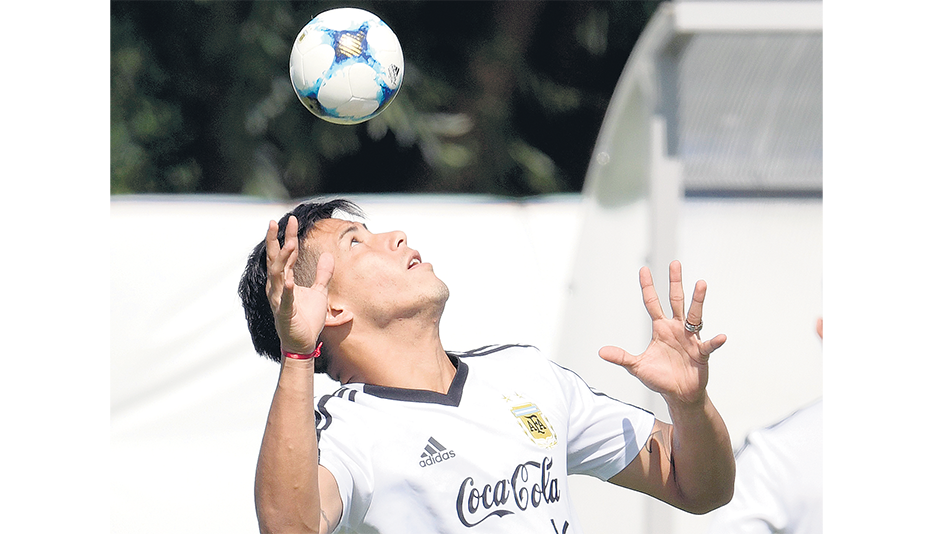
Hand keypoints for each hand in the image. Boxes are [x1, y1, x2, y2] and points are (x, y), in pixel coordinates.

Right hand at [265, 216, 333, 355]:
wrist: (303, 343)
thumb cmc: (308, 318)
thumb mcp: (319, 292)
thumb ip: (323, 274)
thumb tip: (328, 255)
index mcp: (286, 280)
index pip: (287, 254)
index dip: (289, 237)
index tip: (292, 220)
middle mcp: (278, 287)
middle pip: (275, 259)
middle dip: (275, 241)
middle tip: (274, 222)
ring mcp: (279, 299)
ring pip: (277, 275)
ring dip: (282, 260)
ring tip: (289, 245)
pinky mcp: (285, 313)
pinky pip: (284, 300)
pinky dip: (286, 290)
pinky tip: (289, 281)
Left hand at [599, 261, 725, 407]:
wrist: (679, 394)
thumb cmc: (660, 378)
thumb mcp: (637, 367)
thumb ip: (621, 357)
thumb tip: (601, 352)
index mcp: (661, 329)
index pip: (652, 303)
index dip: (647, 287)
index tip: (643, 269)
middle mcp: (676, 329)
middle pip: (675, 301)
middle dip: (675, 283)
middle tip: (674, 263)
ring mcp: (690, 339)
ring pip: (694, 315)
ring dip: (697, 300)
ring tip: (701, 284)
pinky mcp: (701, 353)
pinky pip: (709, 345)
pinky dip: (715, 341)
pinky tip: (721, 337)